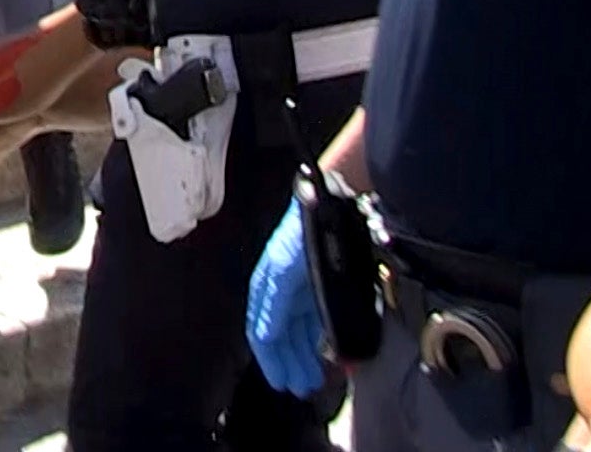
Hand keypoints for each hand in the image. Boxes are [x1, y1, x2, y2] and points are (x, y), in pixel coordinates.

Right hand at [245, 196, 328, 396]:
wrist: (329, 202)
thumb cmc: (303, 233)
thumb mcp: (282, 271)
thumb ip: (273, 306)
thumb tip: (264, 338)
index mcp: (267, 287)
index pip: (261, 330)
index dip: (269, 358)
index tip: (280, 382)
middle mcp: (282, 291)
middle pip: (281, 336)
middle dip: (289, 363)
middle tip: (302, 387)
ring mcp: (302, 288)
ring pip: (299, 331)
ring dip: (303, 355)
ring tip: (313, 377)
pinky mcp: (322, 285)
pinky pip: (316, 321)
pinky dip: (318, 339)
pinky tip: (325, 352)